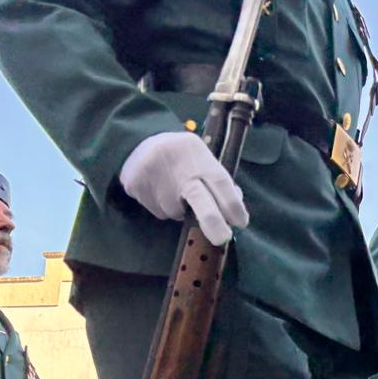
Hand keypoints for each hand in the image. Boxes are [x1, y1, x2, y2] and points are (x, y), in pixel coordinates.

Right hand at [118, 131, 249, 245]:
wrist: (138, 140)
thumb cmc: (183, 156)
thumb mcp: (203, 159)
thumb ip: (218, 182)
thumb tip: (234, 212)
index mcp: (199, 158)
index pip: (221, 183)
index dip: (233, 205)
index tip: (241, 222)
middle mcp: (178, 168)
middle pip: (200, 200)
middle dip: (213, 223)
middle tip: (221, 239)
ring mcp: (155, 178)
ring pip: (176, 212)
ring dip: (180, 211)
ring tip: (174, 190)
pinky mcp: (136, 186)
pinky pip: (158, 211)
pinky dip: (163, 207)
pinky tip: (159, 189)